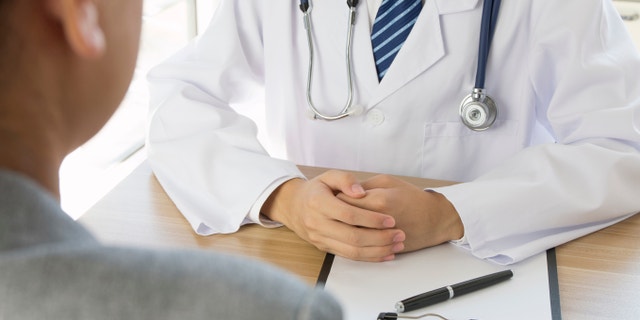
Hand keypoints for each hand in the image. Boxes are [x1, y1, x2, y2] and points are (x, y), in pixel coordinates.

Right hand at [261, 170, 405, 261]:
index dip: (371, 218)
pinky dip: (369, 257)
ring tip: (397, 245)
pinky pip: (349, 257)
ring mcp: (320, 239)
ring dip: (377, 250)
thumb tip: (360, 191)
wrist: (294, 206)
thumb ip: (345, 179)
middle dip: (379, 237)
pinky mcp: (325, 249)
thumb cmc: (316, 189)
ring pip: (352, 251)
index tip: (390, 219)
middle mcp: (317, 223)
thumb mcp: (328, 176)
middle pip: (352, 236)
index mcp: (318, 203)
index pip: (348, 214)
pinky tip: (386, 254)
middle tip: (400, 234)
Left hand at [337, 174, 463, 252]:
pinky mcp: (383, 249)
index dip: (336, 198)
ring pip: (350, 238)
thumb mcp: (387, 182)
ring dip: (343, 230)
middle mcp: (378, 221)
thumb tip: (342, 192)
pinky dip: (353, 243)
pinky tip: (352, 235)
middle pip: (344, 221)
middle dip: (336, 215)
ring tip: (342, 222)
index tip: (334, 195)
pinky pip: (361, 249)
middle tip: (334, 210)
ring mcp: (381, 238)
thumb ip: (363, 186)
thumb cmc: (412, 197)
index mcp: (378, 200)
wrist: (434, 220)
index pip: (344, 201)